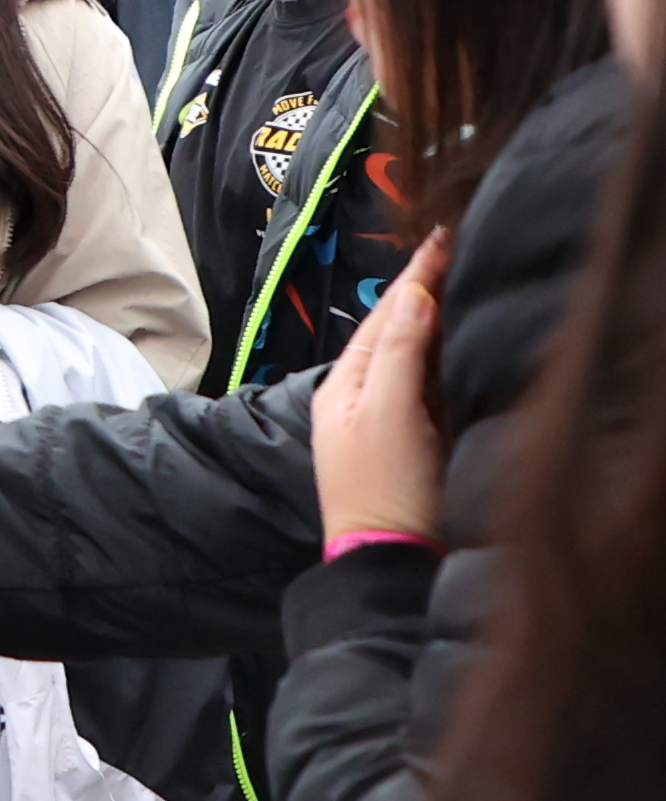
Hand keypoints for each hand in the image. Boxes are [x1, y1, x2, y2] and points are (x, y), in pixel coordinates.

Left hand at [310, 230, 450, 543]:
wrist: (392, 562)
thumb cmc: (383, 490)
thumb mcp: (388, 415)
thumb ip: (399, 356)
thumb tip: (413, 298)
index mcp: (346, 385)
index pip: (384, 317)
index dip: (412, 277)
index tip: (438, 238)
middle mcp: (363, 397)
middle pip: (395, 331)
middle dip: (419, 289)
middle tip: (449, 247)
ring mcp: (389, 420)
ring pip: (411, 356)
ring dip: (429, 318)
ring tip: (452, 278)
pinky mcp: (414, 443)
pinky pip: (426, 386)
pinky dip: (439, 357)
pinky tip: (453, 341)